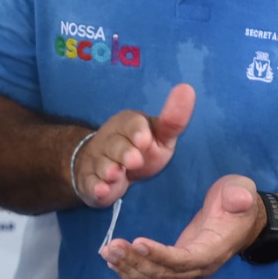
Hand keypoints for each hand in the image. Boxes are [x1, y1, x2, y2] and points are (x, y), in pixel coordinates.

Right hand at [74, 83, 194, 206]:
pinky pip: (90, 183)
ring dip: (108, 169)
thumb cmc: (139, 149)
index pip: (130, 123)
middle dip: (123, 152)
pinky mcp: (90, 182)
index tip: (144, 139)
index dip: (136, 131)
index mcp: (127, 125)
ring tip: (115, 175)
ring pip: (101, 164)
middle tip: (134, 160)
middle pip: (114, 145)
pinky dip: (95, 187)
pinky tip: (101, 190)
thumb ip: (173, 120)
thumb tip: (187, 88)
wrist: (104, 168)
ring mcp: (97, 161)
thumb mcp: (159, 136)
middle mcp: (109, 141)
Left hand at [101, 174, 261, 278]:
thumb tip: (239, 199)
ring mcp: (188, 271)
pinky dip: (132, 274)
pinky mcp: (177, 268)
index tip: (138, 242)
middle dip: (135, 261)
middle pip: (164, 273)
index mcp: (215, 249)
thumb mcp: (241, 192)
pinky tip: (113, 263)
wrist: (241, 221)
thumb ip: (239, 196)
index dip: (161, 255)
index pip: (185, 260)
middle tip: (111, 246)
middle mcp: (200, 267)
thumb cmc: (237, 204)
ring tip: (107, 252)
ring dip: (128, 268)